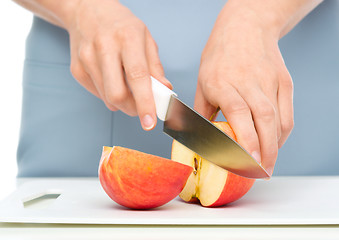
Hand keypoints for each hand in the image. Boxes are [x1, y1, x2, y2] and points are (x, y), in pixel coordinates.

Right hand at [65, 0, 171, 129]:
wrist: (86, 11)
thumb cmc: (121, 25)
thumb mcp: (145, 38)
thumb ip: (155, 67)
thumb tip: (164, 91)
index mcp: (127, 37)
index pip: (137, 77)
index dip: (145, 103)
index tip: (150, 121)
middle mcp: (104, 47)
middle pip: (117, 94)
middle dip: (133, 109)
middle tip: (141, 107)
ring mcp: (86, 58)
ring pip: (107, 98)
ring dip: (122, 102)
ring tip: (127, 87)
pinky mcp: (76, 69)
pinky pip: (97, 94)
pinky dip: (109, 95)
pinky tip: (112, 79)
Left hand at [194, 4, 293, 174]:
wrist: (246, 28)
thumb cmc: (219, 57)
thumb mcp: (203, 83)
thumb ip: (203, 113)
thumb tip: (200, 139)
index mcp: (223, 83)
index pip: (238, 114)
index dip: (245, 141)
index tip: (246, 163)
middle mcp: (249, 82)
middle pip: (263, 120)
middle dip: (263, 152)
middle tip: (259, 173)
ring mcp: (269, 82)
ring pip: (278, 120)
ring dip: (274, 146)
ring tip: (266, 164)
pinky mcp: (284, 82)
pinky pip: (287, 114)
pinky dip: (281, 133)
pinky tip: (273, 144)